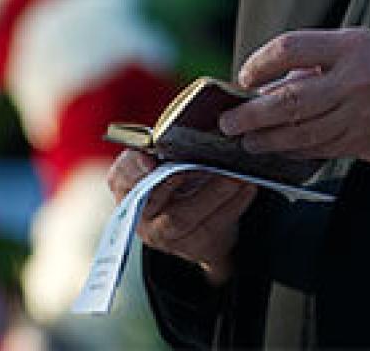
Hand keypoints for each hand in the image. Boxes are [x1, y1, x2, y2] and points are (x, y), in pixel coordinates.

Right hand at [107, 149, 256, 285]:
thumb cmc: (184, 180)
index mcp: (128, 186)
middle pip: (155, 197)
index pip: (121, 175)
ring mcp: (165, 235)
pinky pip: (212, 226)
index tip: (150, 158)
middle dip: (182, 176)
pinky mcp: (194, 246)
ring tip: (237, 174)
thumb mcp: (172, 162)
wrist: (203, 223)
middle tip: (208, 162)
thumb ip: (172, 147)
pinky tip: (248, 187)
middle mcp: (142, 214)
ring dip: (214, 192)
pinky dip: (234, 204)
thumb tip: (198, 123)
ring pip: (184, 216)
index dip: (133, 167)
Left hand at [219, 28, 369, 163]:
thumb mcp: (366, 45)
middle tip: (228, 123)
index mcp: (352, 46)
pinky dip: (294, 149)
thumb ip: (322, 59)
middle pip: (288, 98)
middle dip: (252, 114)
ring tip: (246, 141)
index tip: (245, 76)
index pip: (290, 48)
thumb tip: (275, 82)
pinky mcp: (365, 142)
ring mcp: (360, 115)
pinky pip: (319, 148)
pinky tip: (278, 149)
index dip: (260, 62)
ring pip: (300, 132)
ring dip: (267, 139)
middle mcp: (354, 80)